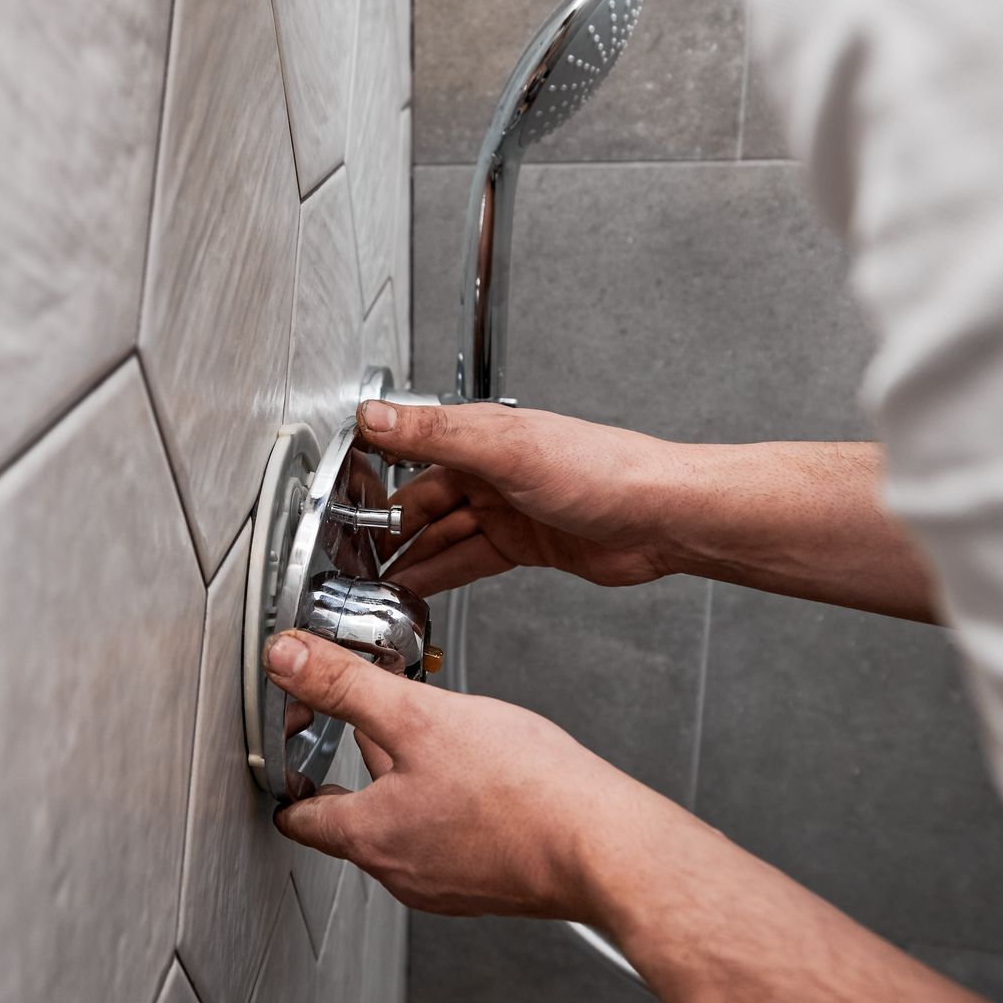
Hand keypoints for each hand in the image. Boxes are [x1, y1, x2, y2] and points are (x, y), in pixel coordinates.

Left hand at [266, 628, 669, 920]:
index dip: (291, 774)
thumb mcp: (419, 717)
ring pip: (405, 822)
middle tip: (369, 719)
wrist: (605, 846)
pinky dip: (448, 802)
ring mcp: (447, 883)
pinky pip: (449, 836)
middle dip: (359, 763)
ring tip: (432, 736)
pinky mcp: (488, 882)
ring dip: (407, 779)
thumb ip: (346, 686)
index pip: (300, 817)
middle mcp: (401, 871)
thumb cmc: (524, 793)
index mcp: (369, 836)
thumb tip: (287, 660)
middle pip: (354, 814)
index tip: (292, 748)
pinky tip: (479, 773)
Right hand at [361, 400, 687, 595]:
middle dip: (387, 529)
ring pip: (442, 535)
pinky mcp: (525, 544)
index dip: (373, 476)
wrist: (664, 517)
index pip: (410, 451)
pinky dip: (441, 574)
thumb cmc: (605, 471)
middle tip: (352, 556)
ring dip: (410, 557)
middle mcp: (490, 470)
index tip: (338, 499)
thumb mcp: (507, 448)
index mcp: (481, 437)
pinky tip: (418, 587)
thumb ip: (436, 434)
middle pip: (421, 502)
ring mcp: (507, 508)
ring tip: (375, 581)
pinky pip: (469, 559)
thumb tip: (376, 415)